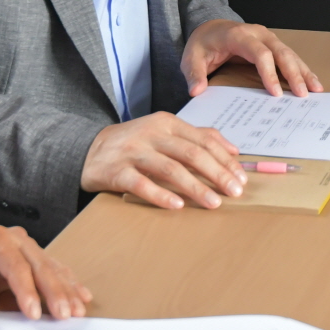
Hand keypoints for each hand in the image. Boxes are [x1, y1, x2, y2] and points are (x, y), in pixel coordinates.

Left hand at [0, 225, 90, 323]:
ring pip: (52, 267)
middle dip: (54, 292)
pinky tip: (82, 296)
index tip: (34, 314)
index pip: (15, 266)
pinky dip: (69, 284)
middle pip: (40, 265)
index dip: (26, 291)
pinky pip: (56, 270)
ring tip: (77, 310)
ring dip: (66, 290)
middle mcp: (16, 238)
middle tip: (64, 314)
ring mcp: (29, 246)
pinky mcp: (36, 257)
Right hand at [81, 112, 246, 208]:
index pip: (203, 140)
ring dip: (195, 187)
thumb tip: (233, 150)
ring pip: (170, 169)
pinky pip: (141, 184)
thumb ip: (197, 137)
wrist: (88, 150)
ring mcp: (133, 152)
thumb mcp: (164, 132)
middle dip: (217, 174)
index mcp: (167, 123)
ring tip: (214, 202)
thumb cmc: (134, 143)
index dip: (225, 159)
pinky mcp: (116, 171)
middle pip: (191, 153)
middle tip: (234, 192)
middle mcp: (152, 134)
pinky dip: (161, 195)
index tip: (241, 178)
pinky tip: (177, 206)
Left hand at [182, 19, 322, 97]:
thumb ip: (194, 73)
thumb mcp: (191, 57)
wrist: (209, 27)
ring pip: (290, 53)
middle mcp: (258, 34)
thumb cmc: (203, 43)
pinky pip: (290, 56)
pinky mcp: (273, 45)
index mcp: (239, 36)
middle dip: (294, 74)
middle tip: (303, 94)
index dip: (269, 73)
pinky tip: (313, 82)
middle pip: (281, 52)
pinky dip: (302, 69)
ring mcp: (268, 38)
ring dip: (303, 71)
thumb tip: (196, 91)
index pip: (259, 54)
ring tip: (316, 90)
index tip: (275, 94)